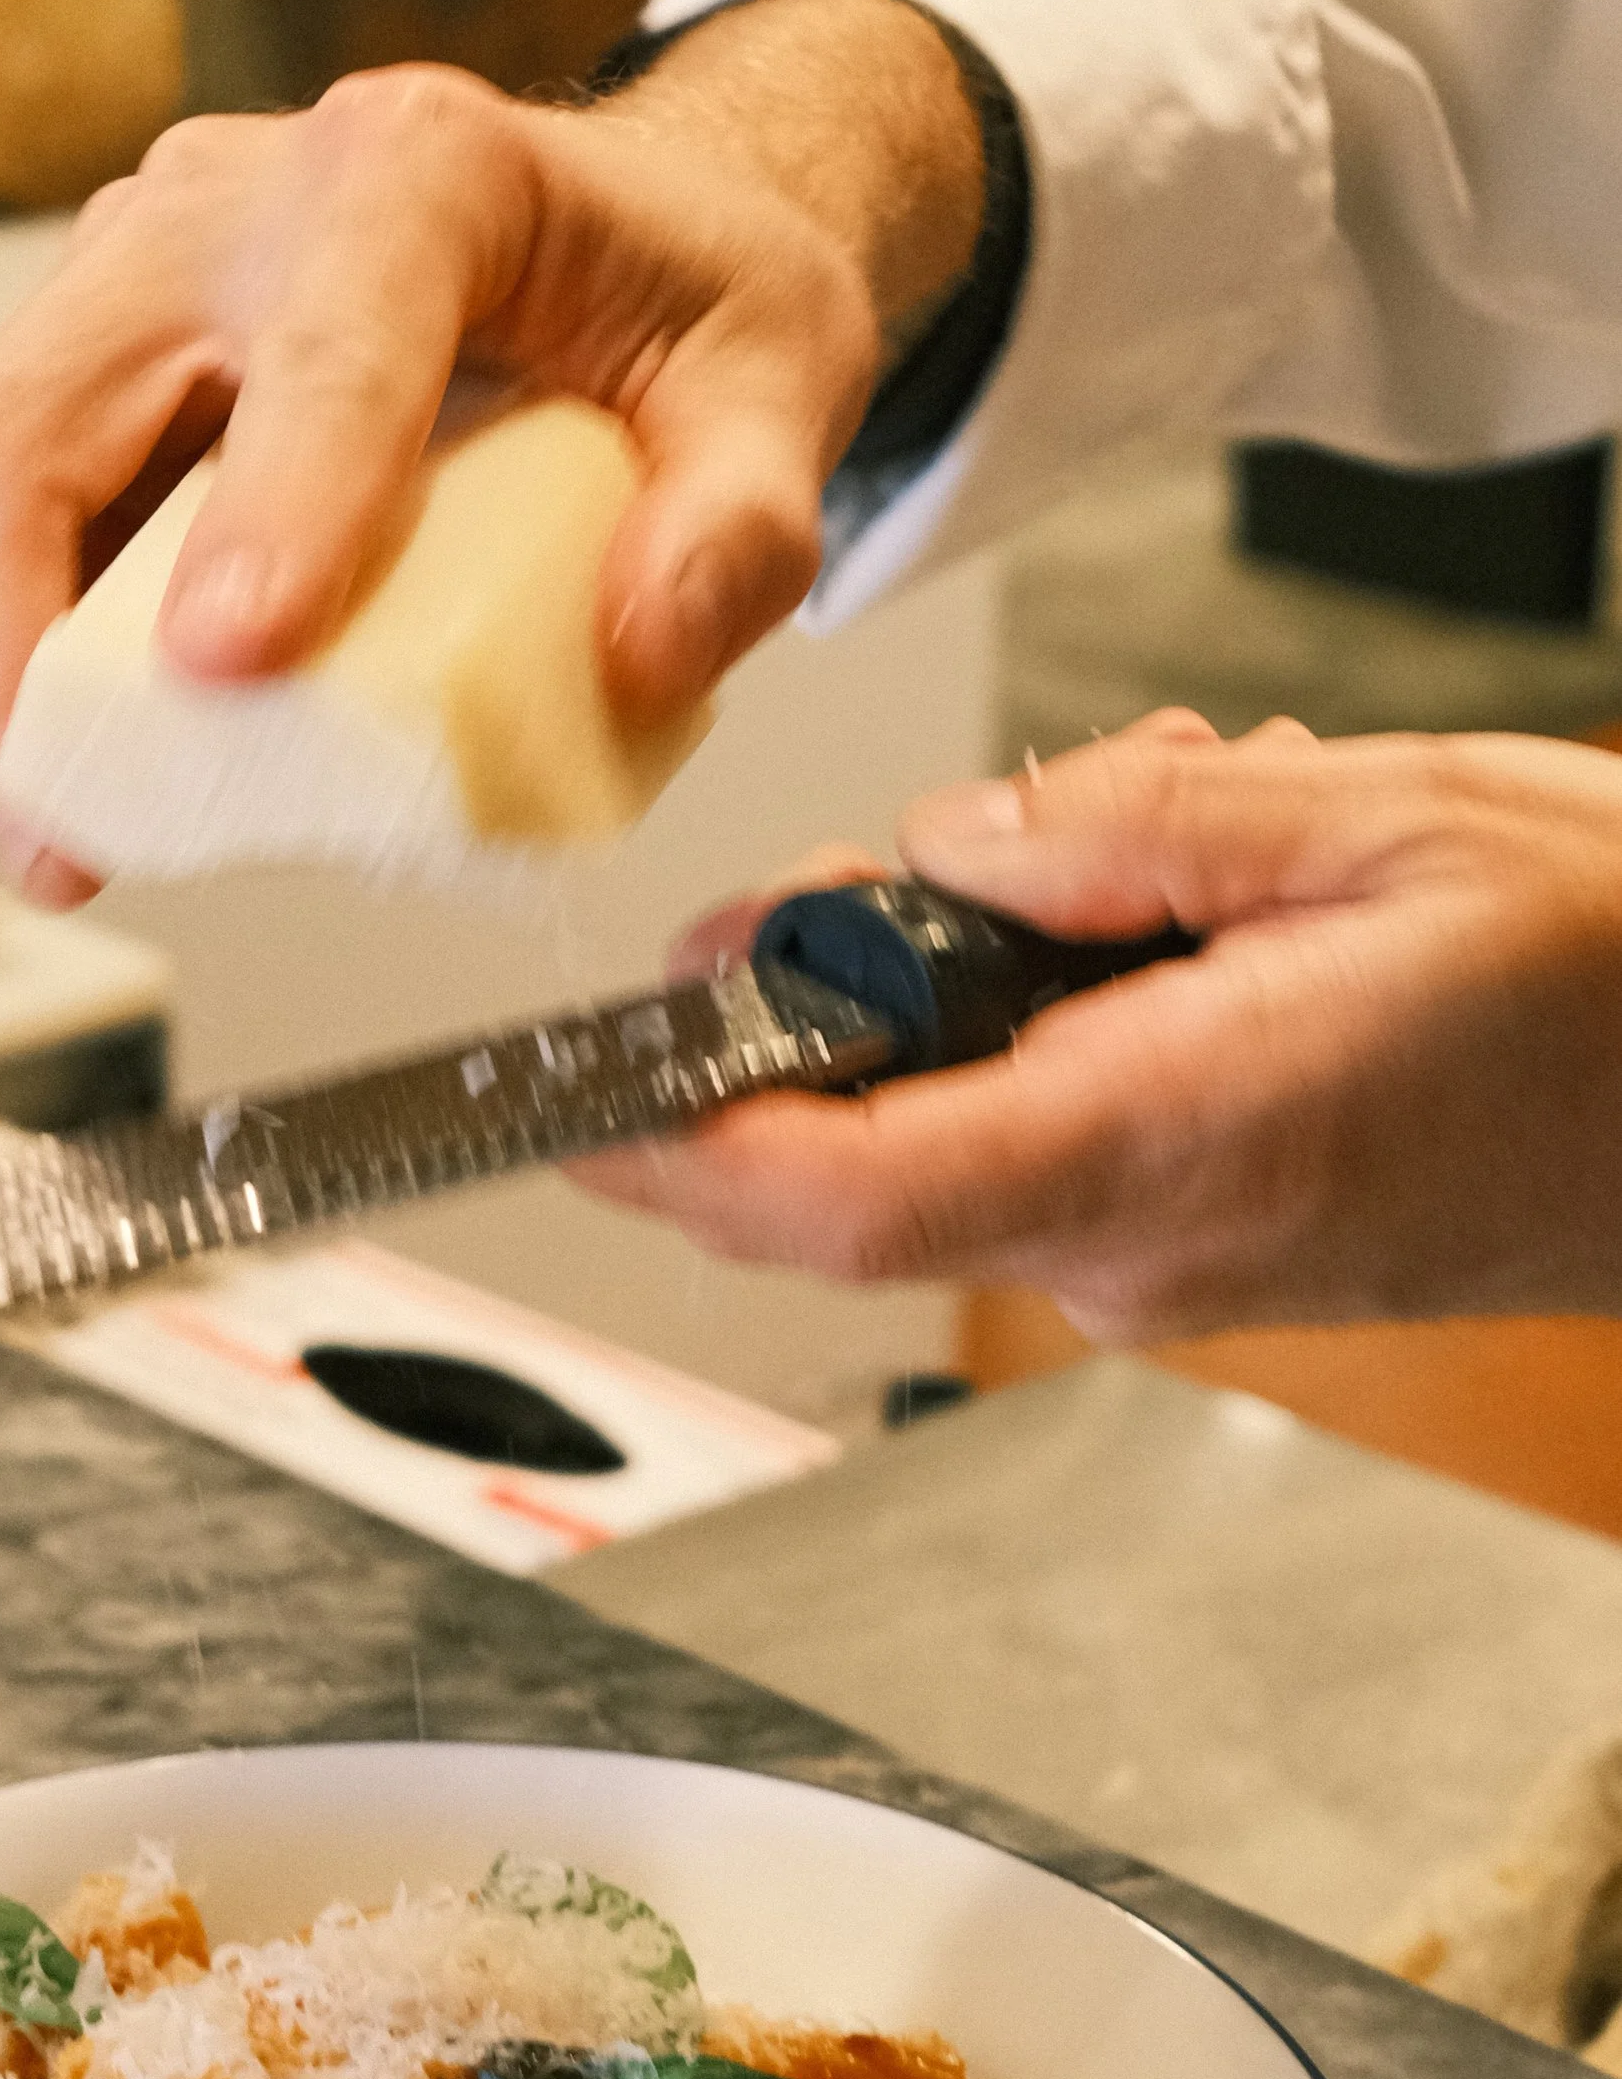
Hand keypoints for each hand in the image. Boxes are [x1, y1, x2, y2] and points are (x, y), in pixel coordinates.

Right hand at [0, 0, 982, 898]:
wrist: (636, 231)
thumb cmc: (684, 293)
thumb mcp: (784, 383)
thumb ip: (746, 524)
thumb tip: (642, 647)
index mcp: (422, 168)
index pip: (323, 340)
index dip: (267, 502)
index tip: (233, 662)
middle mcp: (240, 200)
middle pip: (39, 403)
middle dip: (11, 632)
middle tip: (66, 814)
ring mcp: (145, 278)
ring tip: (60, 829)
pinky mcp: (106, 364)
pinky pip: (16, 511)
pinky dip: (21, 655)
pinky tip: (77, 773)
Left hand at [574, 714, 1621, 1332]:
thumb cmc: (1619, 968)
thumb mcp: (1377, 816)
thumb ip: (1123, 826)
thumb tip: (944, 847)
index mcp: (1172, 1138)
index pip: (839, 1196)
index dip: (671, 1150)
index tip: (561, 1095)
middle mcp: (1144, 1239)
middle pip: (858, 1147)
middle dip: (835, 990)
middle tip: (925, 855)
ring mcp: (1171, 1262)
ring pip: (953, 1122)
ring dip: (986, 976)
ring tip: (1170, 849)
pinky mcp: (1200, 1248)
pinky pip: (1046, 1129)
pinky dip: (1063, 1014)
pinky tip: (1195, 912)